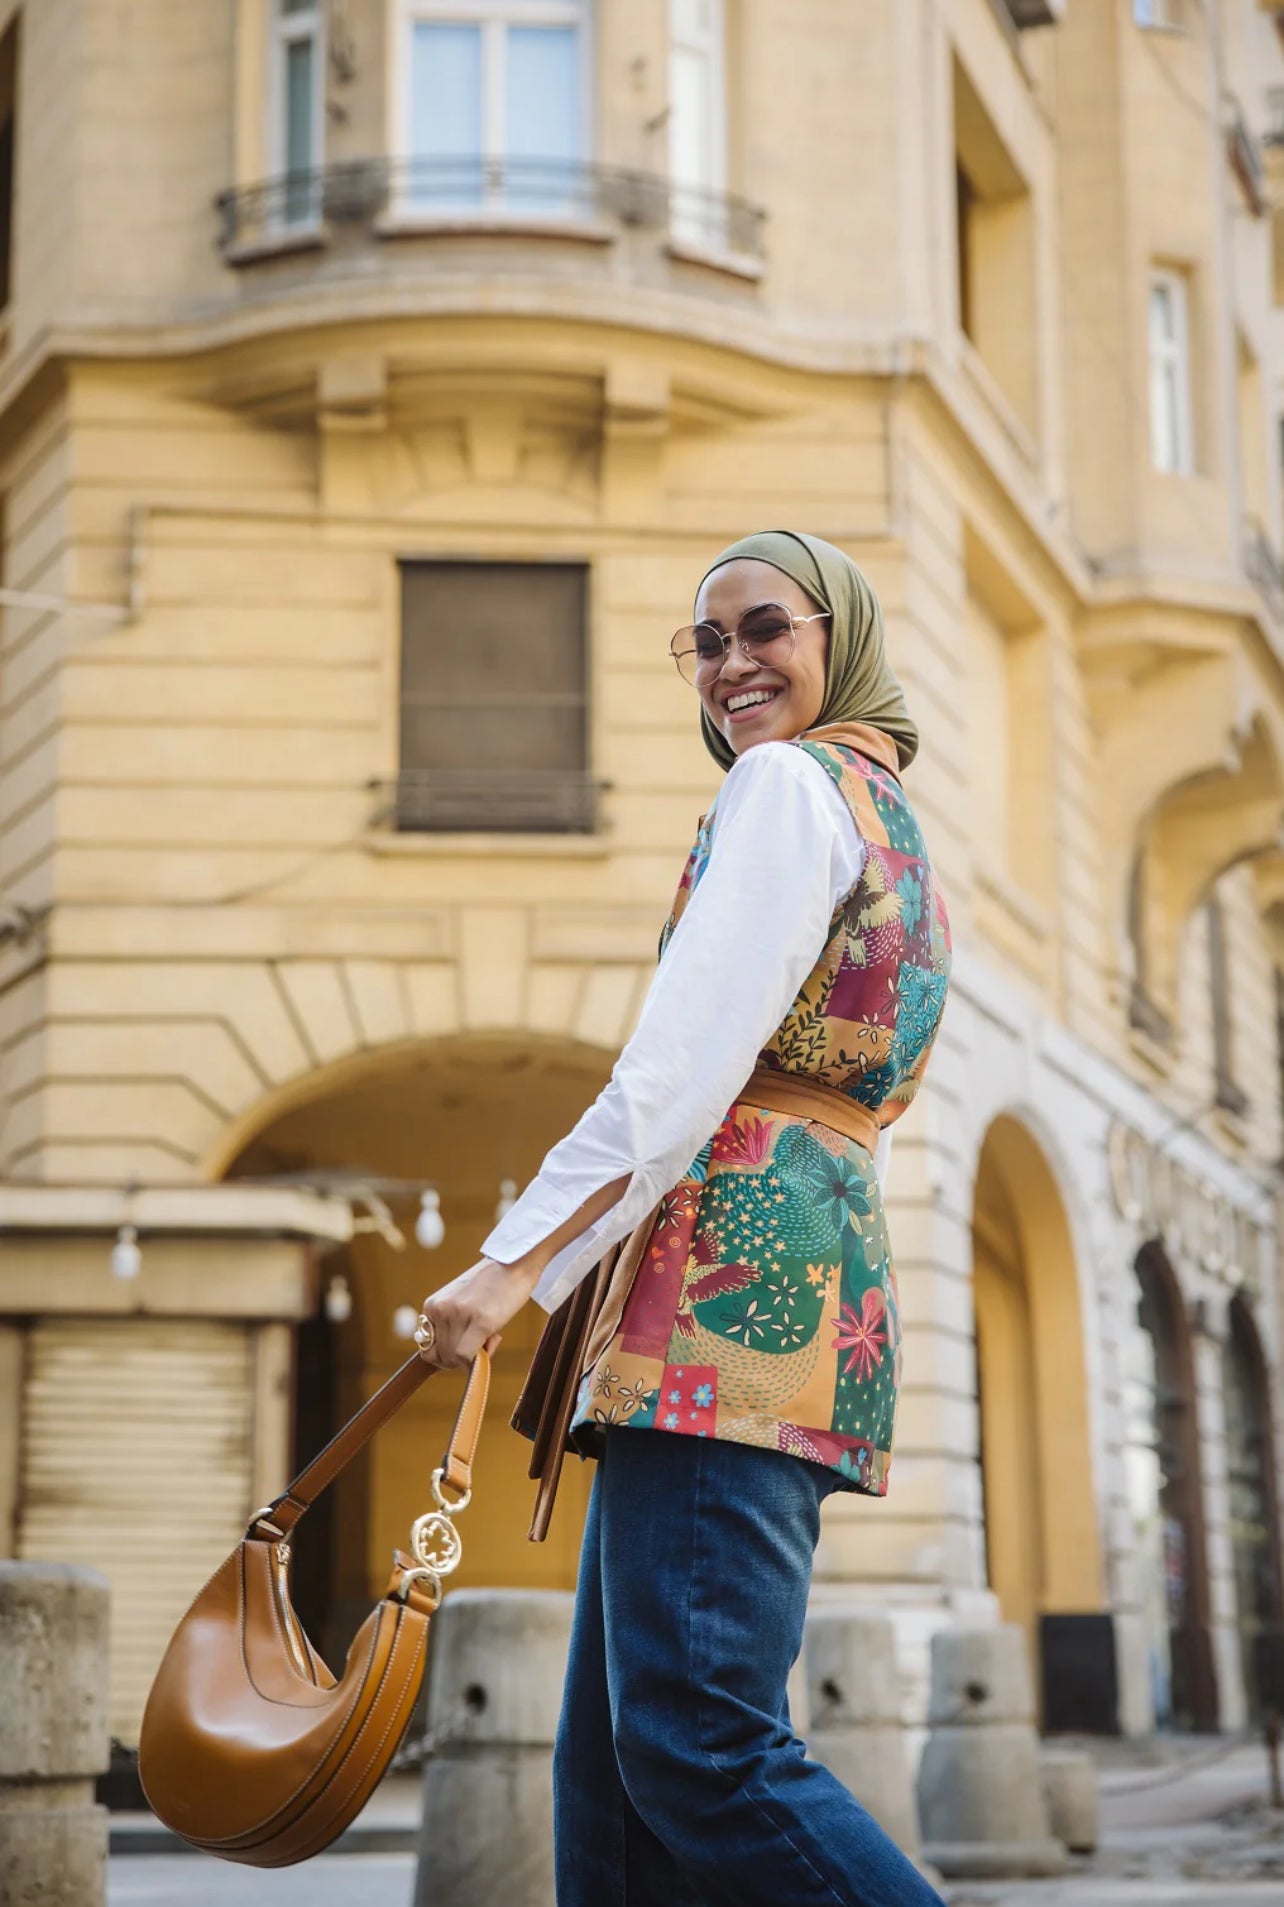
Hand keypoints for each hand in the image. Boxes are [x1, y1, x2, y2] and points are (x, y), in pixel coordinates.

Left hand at [416, 1255, 539, 1369]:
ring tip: (491, 1332)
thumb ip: (450, 1325)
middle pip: (441, 1356)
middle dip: (462, 1357)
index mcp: (432, 1305)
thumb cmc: (491, 1284)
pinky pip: (467, 1356)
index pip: (428, 1350)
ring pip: (455, 1358)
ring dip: (475, 1355)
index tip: (465, 1345)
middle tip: (483, 1339)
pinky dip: (479, 1358)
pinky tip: (494, 1337)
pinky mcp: (480, 1320)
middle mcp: (440, 1310)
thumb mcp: (460, 1302)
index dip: (447, 1355)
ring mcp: (458, 1314)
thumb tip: (452, 1358)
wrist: (514, 1261)